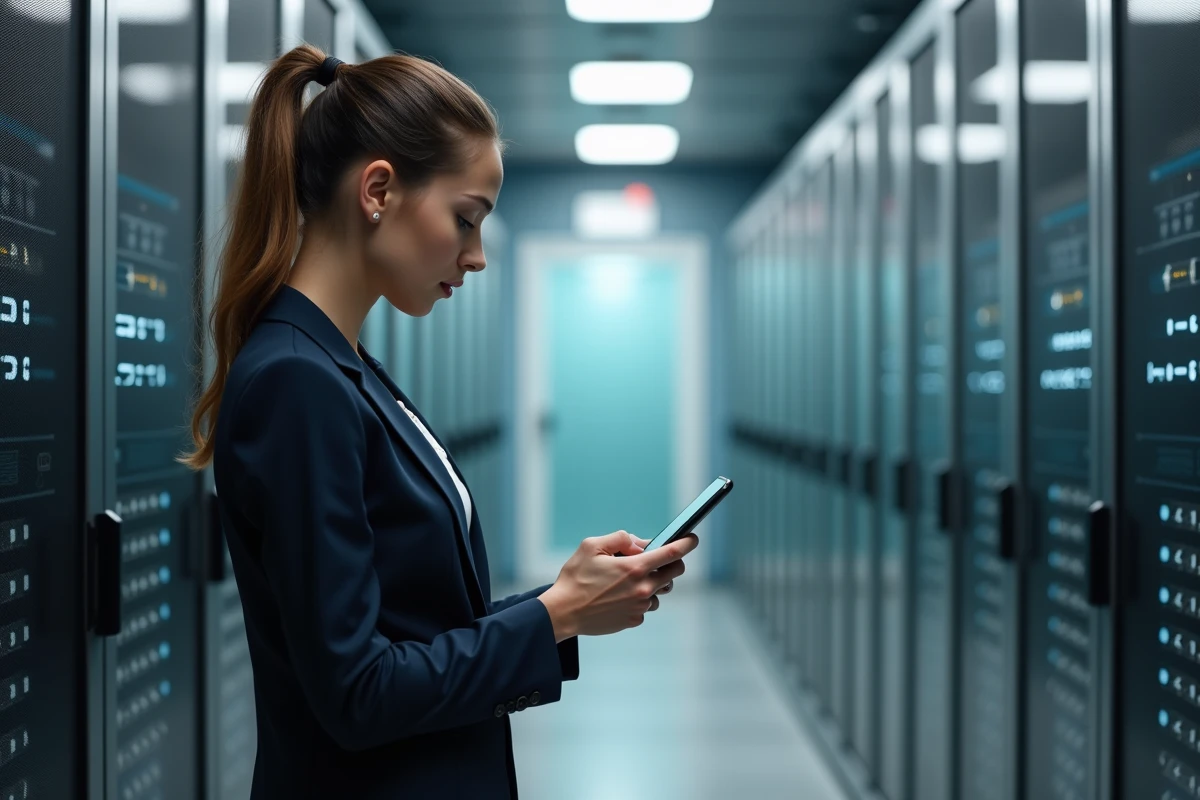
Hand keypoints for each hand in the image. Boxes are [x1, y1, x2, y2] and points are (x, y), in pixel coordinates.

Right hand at [538, 531, 697, 641]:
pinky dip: (638, 599)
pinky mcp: (634, 620)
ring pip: (660, 591)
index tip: (692, 539)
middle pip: (674, 573)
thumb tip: (640, 544)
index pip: (672, 553)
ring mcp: (640, 607)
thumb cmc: (576, 578)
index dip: (686, 543)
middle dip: (672, 563)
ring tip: (629, 581)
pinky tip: (619, 597)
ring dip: (652, 583)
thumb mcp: (592, 546)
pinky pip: (645, 607)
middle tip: (659, 560)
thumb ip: (620, 539)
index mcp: (635, 567)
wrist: (563, 612)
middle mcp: (643, 588)